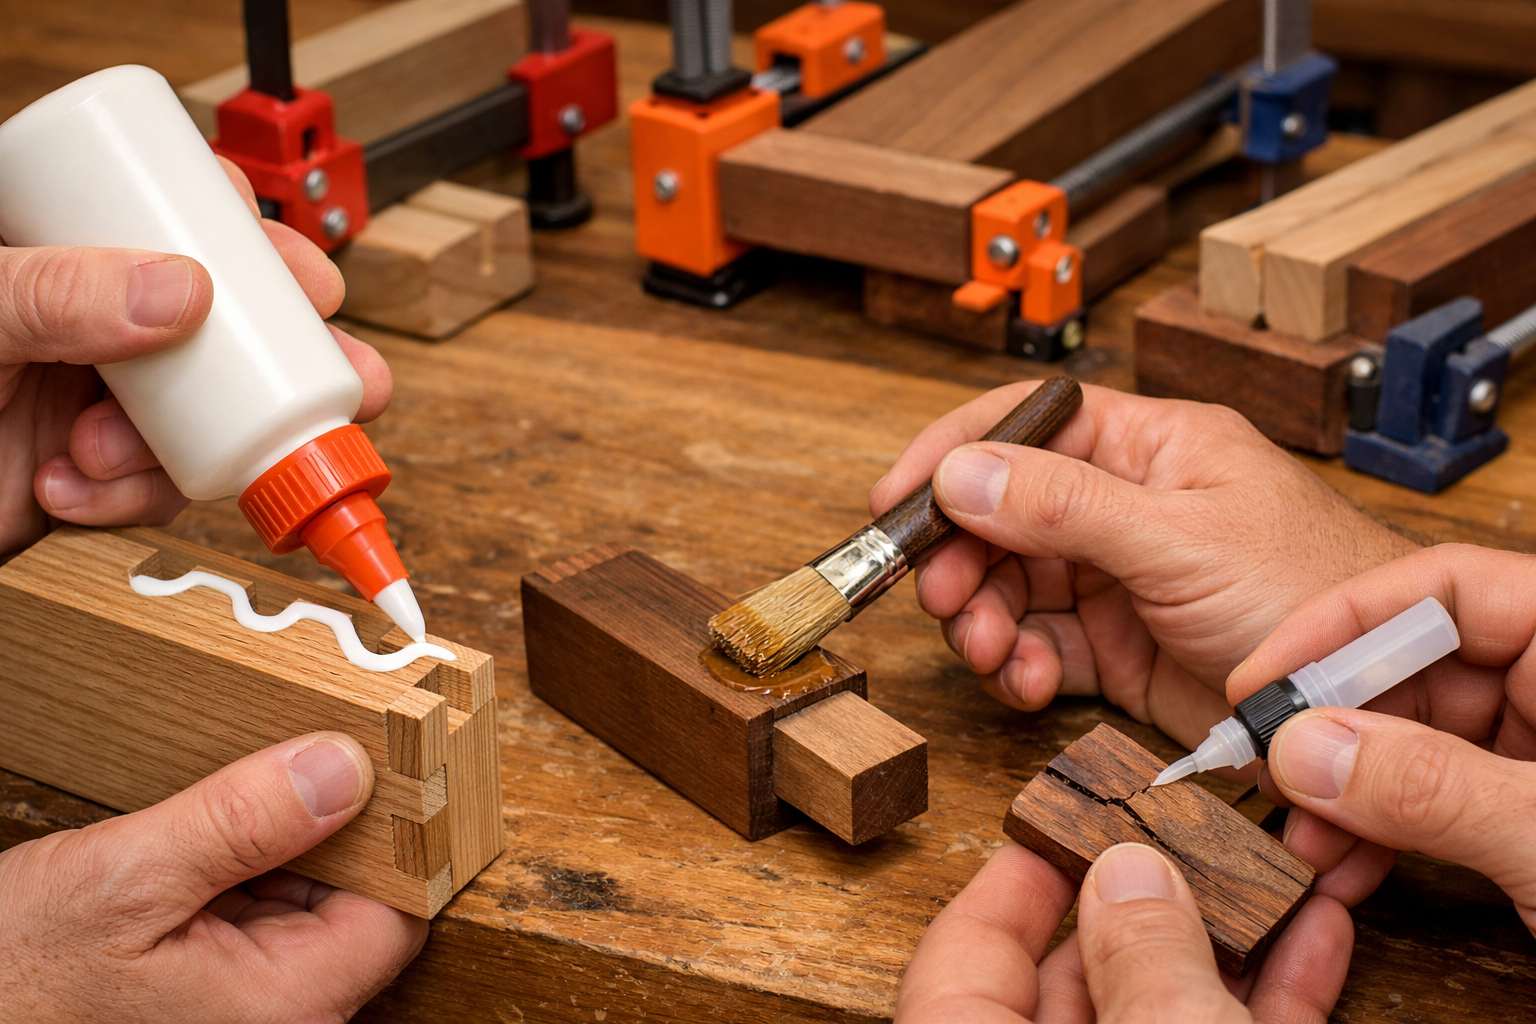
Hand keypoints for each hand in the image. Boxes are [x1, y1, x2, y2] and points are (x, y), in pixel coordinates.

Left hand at [0, 156, 390, 557]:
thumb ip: (53, 293)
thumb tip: (183, 289)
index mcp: (43, 242)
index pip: (166, 214)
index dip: (248, 238)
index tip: (299, 272)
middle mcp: (79, 312)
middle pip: (216, 318)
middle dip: (277, 359)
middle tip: (337, 375)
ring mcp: (90, 388)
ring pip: (206, 408)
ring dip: (184, 448)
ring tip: (113, 456)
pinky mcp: (93, 463)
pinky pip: (164, 478)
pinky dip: (134, 499)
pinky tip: (77, 491)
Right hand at [0, 733, 426, 1021]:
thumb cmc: (16, 984)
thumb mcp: (124, 880)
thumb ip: (240, 822)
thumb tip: (339, 767)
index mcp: (283, 1005)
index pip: (398, 912)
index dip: (395, 834)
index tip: (378, 768)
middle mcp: (283, 1019)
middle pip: (359, 905)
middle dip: (334, 833)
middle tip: (304, 758)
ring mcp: (251, 1010)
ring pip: (311, 908)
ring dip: (287, 849)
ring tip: (248, 798)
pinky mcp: (219, 995)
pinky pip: (265, 922)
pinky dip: (250, 873)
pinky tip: (216, 840)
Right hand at [871, 381, 1416, 754]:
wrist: (1374, 699)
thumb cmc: (1316, 591)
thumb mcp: (1180, 539)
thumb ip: (1065, 505)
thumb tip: (962, 471)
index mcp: (1147, 447)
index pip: (1025, 422)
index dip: (951, 452)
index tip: (894, 498)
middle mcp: (1124, 505)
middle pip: (1001, 513)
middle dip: (962, 556)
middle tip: (941, 597)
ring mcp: (1118, 577)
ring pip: (1010, 583)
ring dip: (983, 617)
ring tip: (990, 650)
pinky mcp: (1118, 646)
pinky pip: (1038, 645)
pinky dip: (1017, 665)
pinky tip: (1026, 681)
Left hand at [895, 840, 1351, 1022]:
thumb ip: (1143, 964)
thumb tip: (1130, 873)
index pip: (964, 961)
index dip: (1010, 881)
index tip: (1057, 820)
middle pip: (1075, 982)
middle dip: (1142, 900)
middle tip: (1183, 833)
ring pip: (1166, 1013)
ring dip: (1226, 942)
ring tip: (1268, 868)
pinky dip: (1271, 1003)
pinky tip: (1316, 936)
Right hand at [1229, 543, 1535, 931]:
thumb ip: (1434, 786)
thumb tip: (1308, 753)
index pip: (1444, 585)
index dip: (1344, 620)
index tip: (1265, 675)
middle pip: (1412, 665)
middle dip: (1329, 724)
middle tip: (1266, 765)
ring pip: (1409, 739)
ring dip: (1341, 790)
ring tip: (1301, 836)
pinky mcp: (1520, 807)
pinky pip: (1429, 799)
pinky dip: (1378, 833)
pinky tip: (1342, 869)